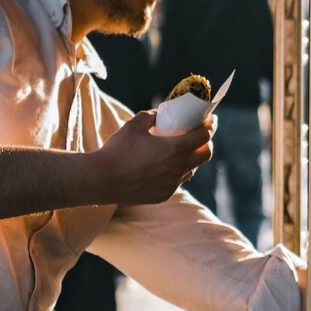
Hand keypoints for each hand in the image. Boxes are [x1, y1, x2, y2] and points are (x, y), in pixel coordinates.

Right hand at [91, 109, 213, 205]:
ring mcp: (171, 184)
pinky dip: (176, 172)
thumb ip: (149, 116)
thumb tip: (158, 114)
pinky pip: (177, 182)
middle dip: (206, 143)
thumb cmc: (117, 150)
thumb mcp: (133, 125)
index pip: (203, 136)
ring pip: (191, 170)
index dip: (209, 126)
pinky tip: (167, 167)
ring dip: (191, 159)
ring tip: (182, 150)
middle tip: (200, 135)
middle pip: (206, 155)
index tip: (209, 120)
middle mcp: (177, 168)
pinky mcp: (163, 195)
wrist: (101, 180)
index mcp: (174, 149)